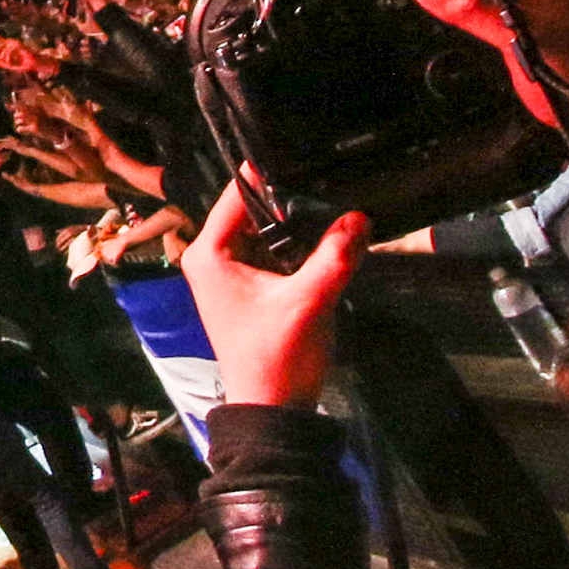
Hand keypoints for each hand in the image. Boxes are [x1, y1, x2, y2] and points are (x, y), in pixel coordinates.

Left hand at [180, 187, 365, 411]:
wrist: (273, 407)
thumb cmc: (278, 357)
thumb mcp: (310, 301)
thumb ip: (335, 255)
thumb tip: (360, 217)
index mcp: (209, 253)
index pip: (236, 192)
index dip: (271, 176)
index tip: (308, 161)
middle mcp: (210, 257)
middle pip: (251, 208)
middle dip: (288, 201)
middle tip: (330, 184)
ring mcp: (227, 271)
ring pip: (264, 228)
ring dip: (295, 223)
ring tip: (332, 208)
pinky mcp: (247, 285)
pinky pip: (271, 249)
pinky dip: (294, 244)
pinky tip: (323, 238)